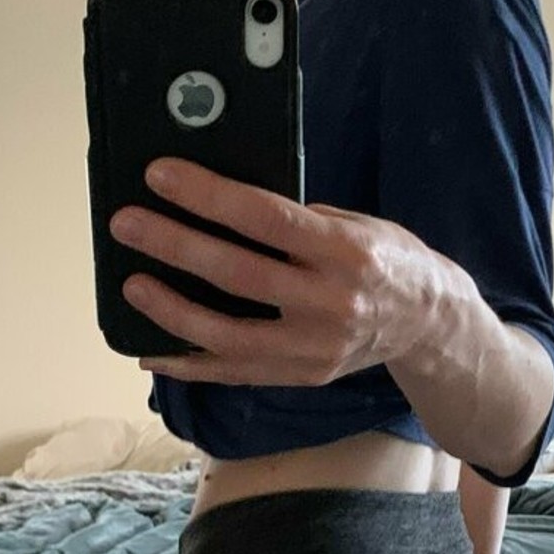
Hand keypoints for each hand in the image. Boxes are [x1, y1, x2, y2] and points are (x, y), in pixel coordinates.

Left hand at [108, 157, 461, 384]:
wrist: (426, 323)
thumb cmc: (384, 259)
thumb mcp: (353, 224)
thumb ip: (296, 222)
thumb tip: (219, 205)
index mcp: (344, 251)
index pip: (265, 218)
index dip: (208, 197)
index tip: (159, 177)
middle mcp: (330, 303)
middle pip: (238, 275)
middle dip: (175, 246)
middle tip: (127, 225)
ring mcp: (314, 348)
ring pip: (229, 335)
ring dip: (172, 312)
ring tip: (133, 286)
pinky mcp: (302, 376)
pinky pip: (235, 373)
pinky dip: (190, 364)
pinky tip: (153, 351)